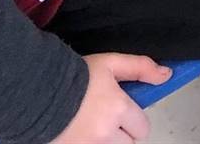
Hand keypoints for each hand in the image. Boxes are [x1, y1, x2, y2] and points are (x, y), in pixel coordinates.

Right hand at [50, 53, 169, 143]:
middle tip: (106, 119)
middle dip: (122, 133)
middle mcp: (105, 133)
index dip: (134, 119)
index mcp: (117, 109)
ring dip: (106, 141)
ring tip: (91, 126)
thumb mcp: (109, 63)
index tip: (124, 112)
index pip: (142, 127)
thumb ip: (140, 68)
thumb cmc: (72, 76)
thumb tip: (166, 75)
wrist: (33, 90)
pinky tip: (79, 133)